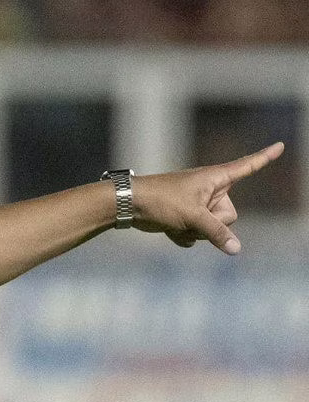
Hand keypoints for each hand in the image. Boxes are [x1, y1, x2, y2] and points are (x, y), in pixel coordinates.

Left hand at [131, 142, 284, 254]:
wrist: (129, 205)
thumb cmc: (161, 201)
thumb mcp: (193, 217)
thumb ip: (217, 233)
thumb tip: (235, 249)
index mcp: (215, 178)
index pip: (246, 167)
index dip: (264, 157)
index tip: (280, 146)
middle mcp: (210, 189)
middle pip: (229, 215)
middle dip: (211, 223)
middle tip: (188, 216)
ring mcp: (198, 204)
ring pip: (213, 229)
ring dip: (195, 231)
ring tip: (175, 221)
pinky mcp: (186, 217)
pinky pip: (197, 235)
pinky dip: (184, 236)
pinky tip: (170, 230)